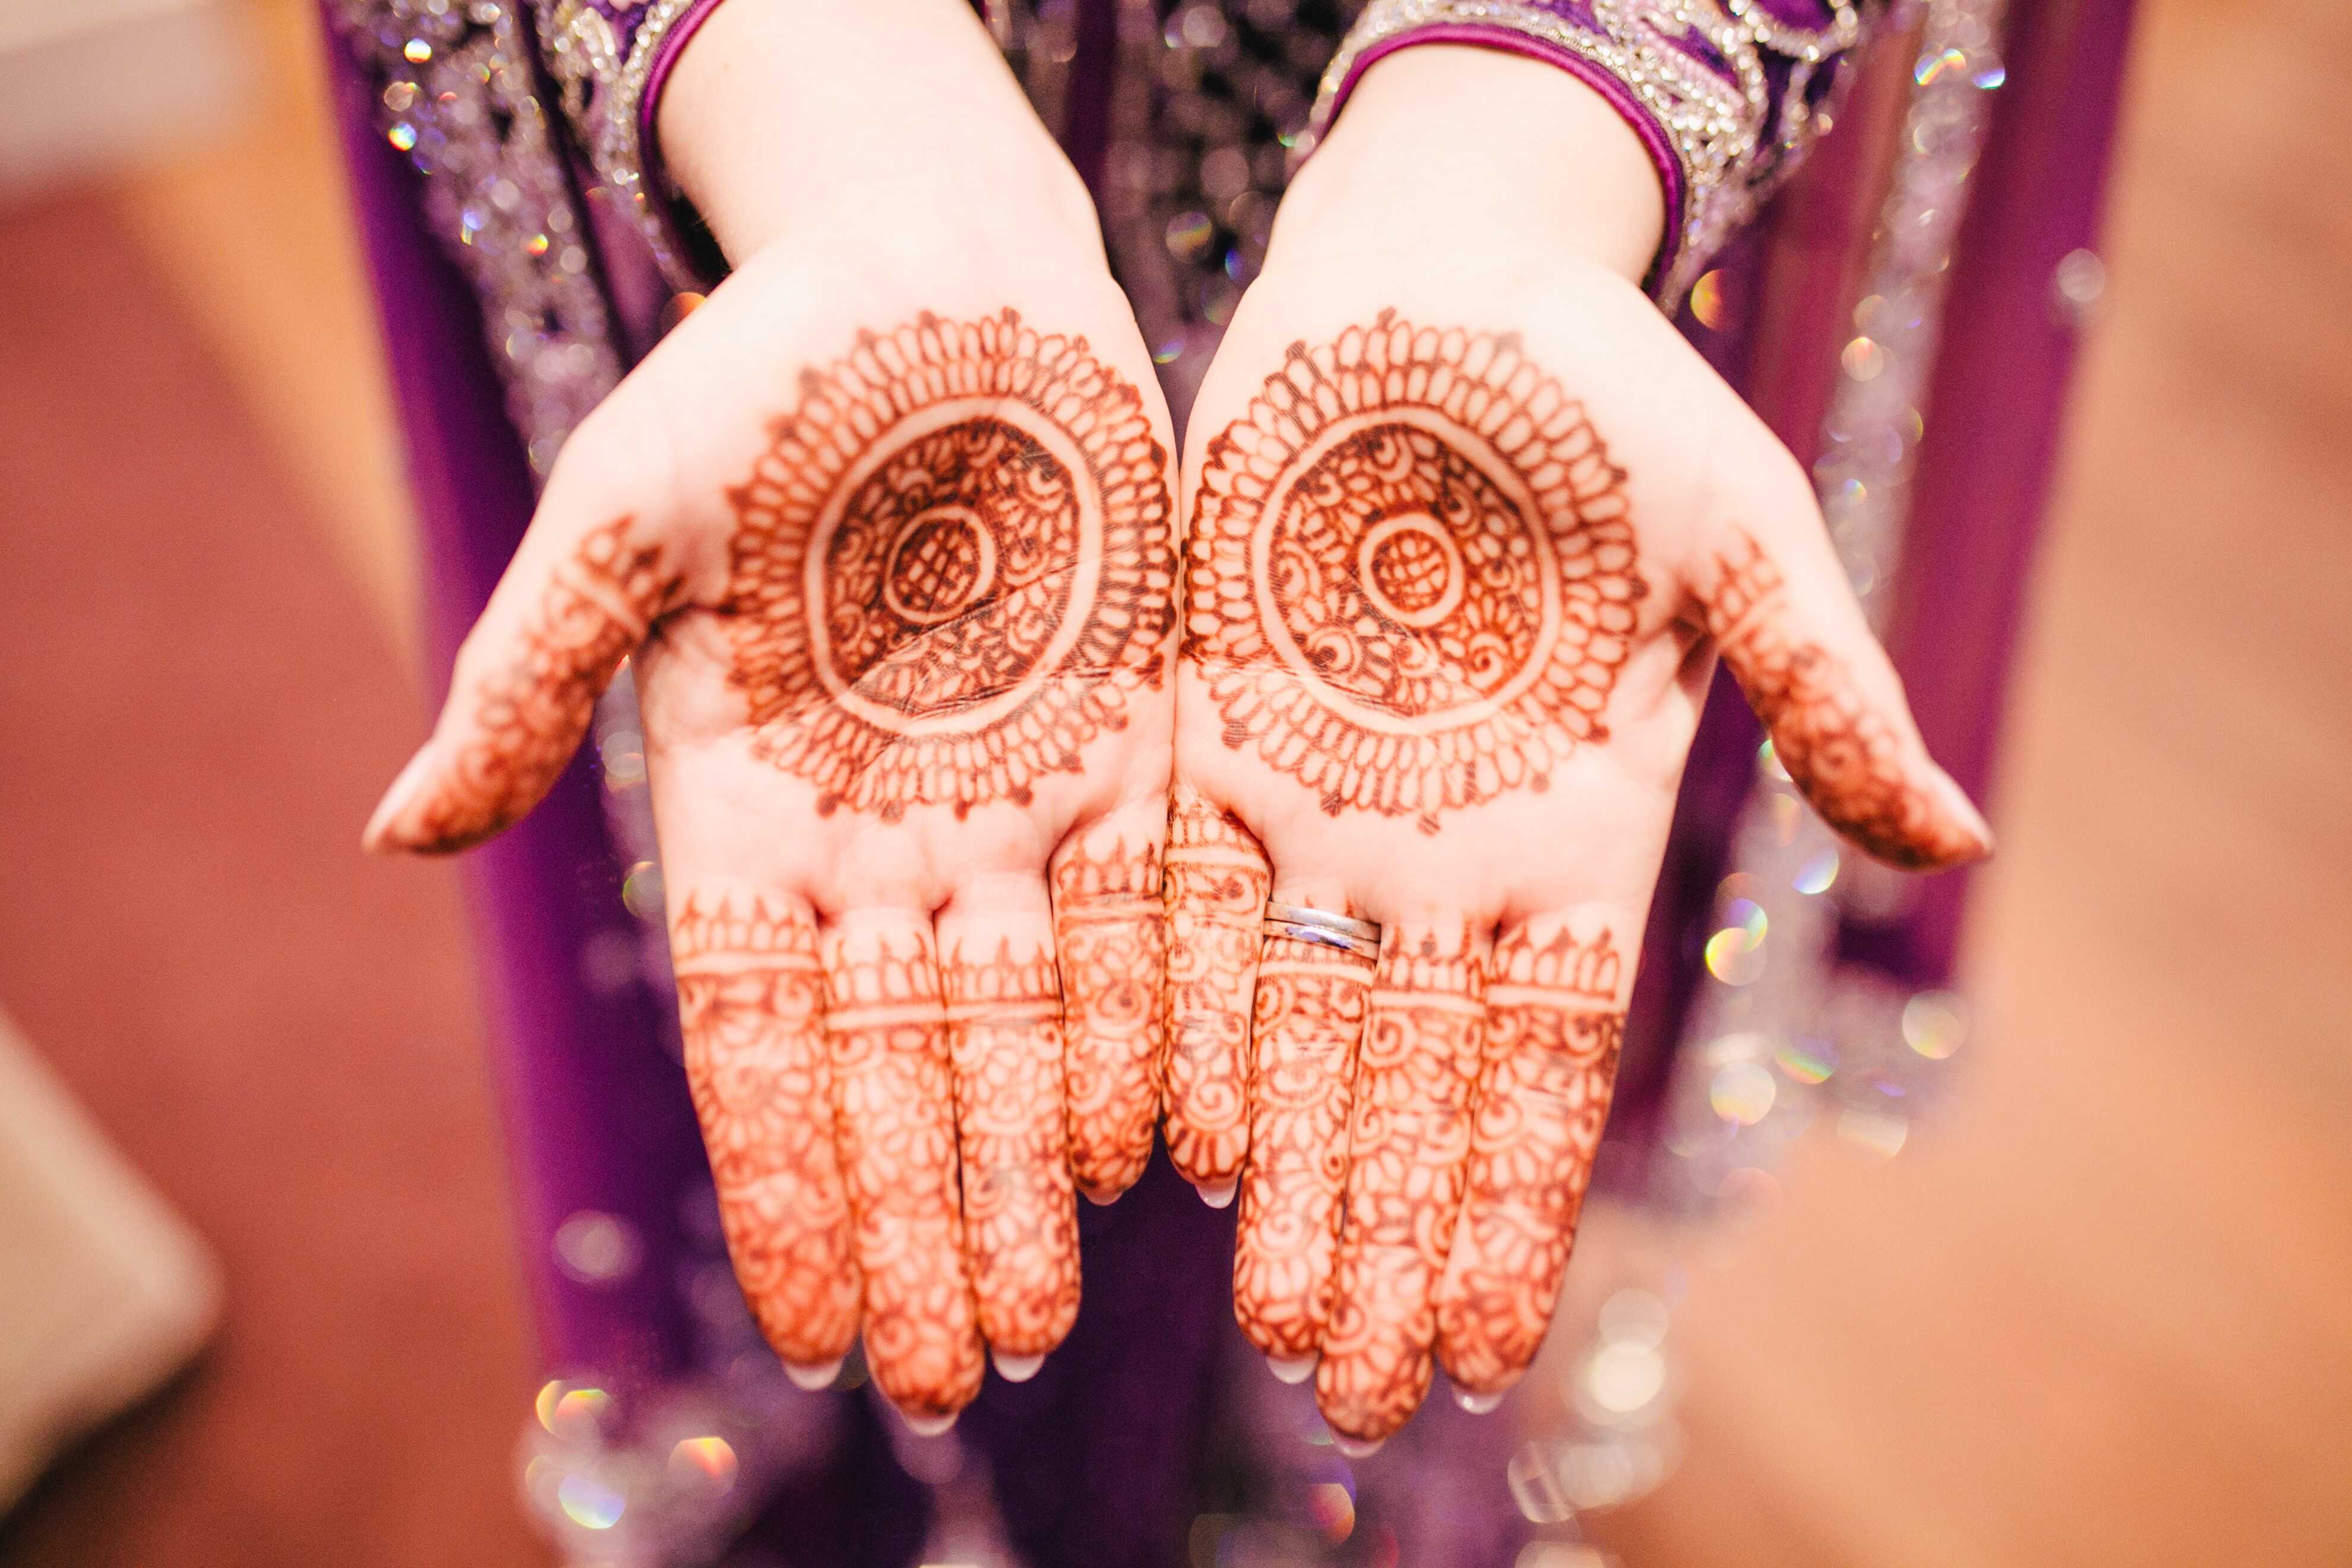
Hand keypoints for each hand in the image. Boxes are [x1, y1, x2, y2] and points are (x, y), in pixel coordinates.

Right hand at [365, 0, 1177, 1430]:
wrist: (937, 278)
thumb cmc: (756, 377)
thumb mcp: (621, 516)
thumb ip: (529, 677)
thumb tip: (393, 837)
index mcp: (748, 808)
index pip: (762, 1035)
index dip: (789, 1179)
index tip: (820, 1323)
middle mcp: (883, 836)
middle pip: (905, 1062)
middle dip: (929, 1218)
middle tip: (963, 1373)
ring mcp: (1011, 799)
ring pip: (1028, 1018)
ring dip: (1035, 1165)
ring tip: (1055, 1309)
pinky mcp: (1129, 744)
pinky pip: (1147, 911)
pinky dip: (1157, 1022)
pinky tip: (1168, 1145)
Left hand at [1162, 47, 1990, 1448]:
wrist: (1438, 285)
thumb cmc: (1610, 395)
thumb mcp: (1741, 536)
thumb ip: (1822, 693)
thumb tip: (1951, 838)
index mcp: (1571, 830)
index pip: (1542, 1060)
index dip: (1510, 1201)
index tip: (1480, 1345)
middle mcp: (1437, 849)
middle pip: (1403, 1079)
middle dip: (1379, 1232)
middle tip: (1344, 1389)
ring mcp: (1315, 797)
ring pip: (1287, 1019)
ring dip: (1282, 1168)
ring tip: (1267, 1314)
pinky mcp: (1204, 730)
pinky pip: (1177, 895)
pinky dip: (1174, 1011)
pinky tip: (1171, 1137)